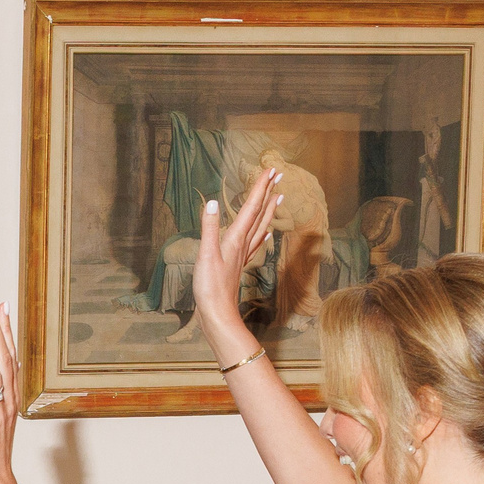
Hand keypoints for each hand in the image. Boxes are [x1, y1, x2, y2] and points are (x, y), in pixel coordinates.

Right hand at [193, 168, 281, 354]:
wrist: (217, 314)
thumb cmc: (210, 288)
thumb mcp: (205, 255)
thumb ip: (209, 228)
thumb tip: (210, 203)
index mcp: (235, 238)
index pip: (250, 207)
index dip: (259, 187)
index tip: (269, 169)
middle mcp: (242, 244)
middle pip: (259, 213)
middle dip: (268, 192)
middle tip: (278, 174)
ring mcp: (242, 255)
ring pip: (260, 226)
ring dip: (268, 209)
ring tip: (278, 196)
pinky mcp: (239, 265)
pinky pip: (254, 243)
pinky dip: (262, 233)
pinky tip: (266, 231)